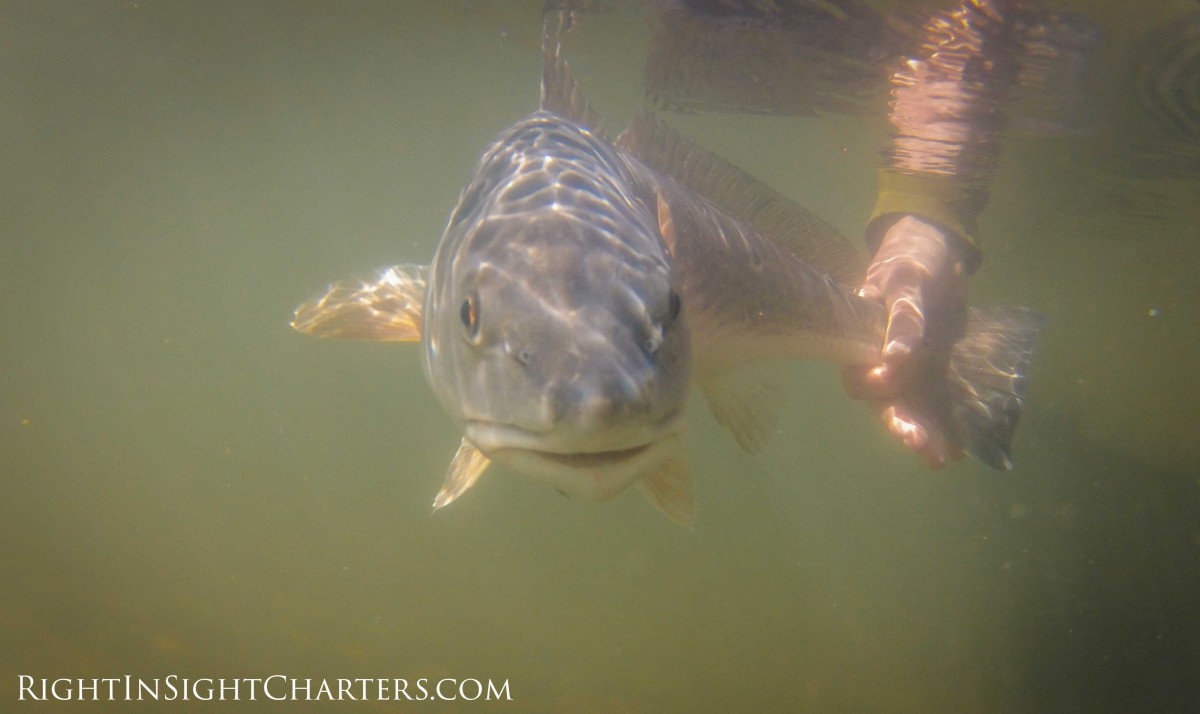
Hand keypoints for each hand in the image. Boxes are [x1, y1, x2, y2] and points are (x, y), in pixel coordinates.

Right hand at [842, 215, 968, 466]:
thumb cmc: (913, 259)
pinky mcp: (935, 372)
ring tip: (948, 458)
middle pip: (888, 403)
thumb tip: (893, 358)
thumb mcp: (908, 281)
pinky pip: (939, 402)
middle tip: (930, 451)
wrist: (937, 250)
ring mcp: (910, 369)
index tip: (892, 389)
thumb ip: (903, 319)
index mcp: (864, 340)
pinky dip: (950, 423)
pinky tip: (964, 445)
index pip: (861, 375)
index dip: (875, 390)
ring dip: (929, 435)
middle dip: (907, 427)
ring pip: (914, 409)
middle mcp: (883, 361)